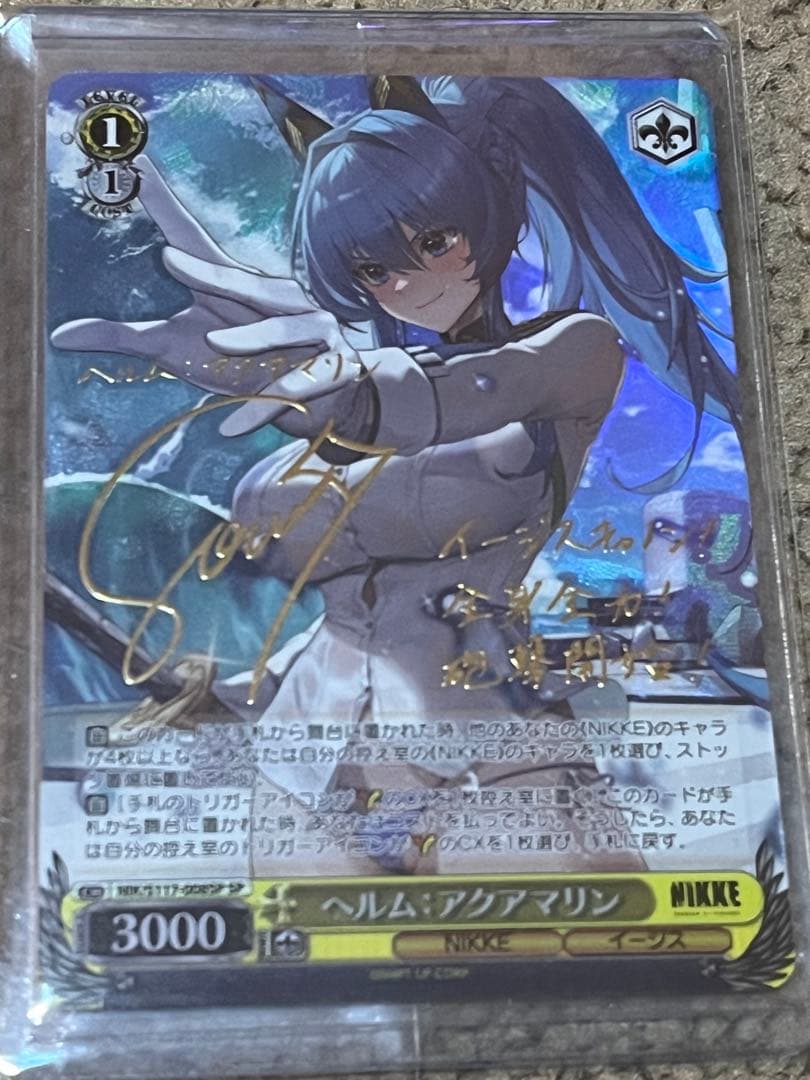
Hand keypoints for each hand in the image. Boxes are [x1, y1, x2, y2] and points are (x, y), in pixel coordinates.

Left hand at [50, 155, 359, 411]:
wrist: (328, 394)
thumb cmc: (244, 362)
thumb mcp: (177, 349)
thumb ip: (124, 338)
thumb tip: (57, 335)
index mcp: (232, 285)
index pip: (189, 238)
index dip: (160, 202)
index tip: (133, 163)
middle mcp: (274, 297)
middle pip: (239, 283)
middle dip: (209, 274)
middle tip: (170, 257)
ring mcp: (309, 331)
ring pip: (278, 330)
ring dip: (250, 338)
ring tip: (214, 344)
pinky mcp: (327, 370)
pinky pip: (293, 390)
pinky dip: (263, 408)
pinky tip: (233, 428)